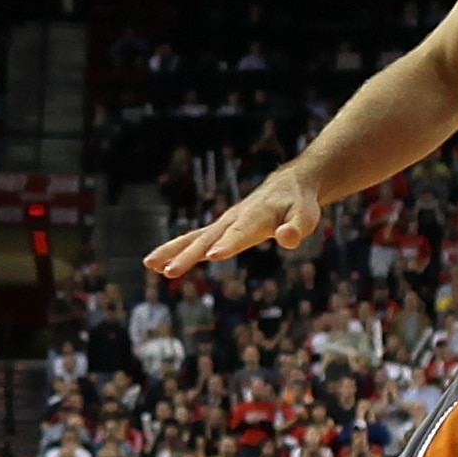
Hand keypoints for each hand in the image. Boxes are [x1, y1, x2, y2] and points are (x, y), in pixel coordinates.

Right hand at [146, 167, 322, 278]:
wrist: (288, 186)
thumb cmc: (299, 205)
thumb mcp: (306, 217)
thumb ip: (297, 228)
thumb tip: (288, 237)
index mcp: (256, 217)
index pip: (240, 233)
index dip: (228, 244)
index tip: (213, 255)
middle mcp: (234, 218)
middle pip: (209, 238)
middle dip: (190, 255)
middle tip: (170, 271)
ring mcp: (224, 223)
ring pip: (195, 237)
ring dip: (173, 251)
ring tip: (150, 264)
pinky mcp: (219, 229)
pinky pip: (194, 239)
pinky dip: (176, 249)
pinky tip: (157, 264)